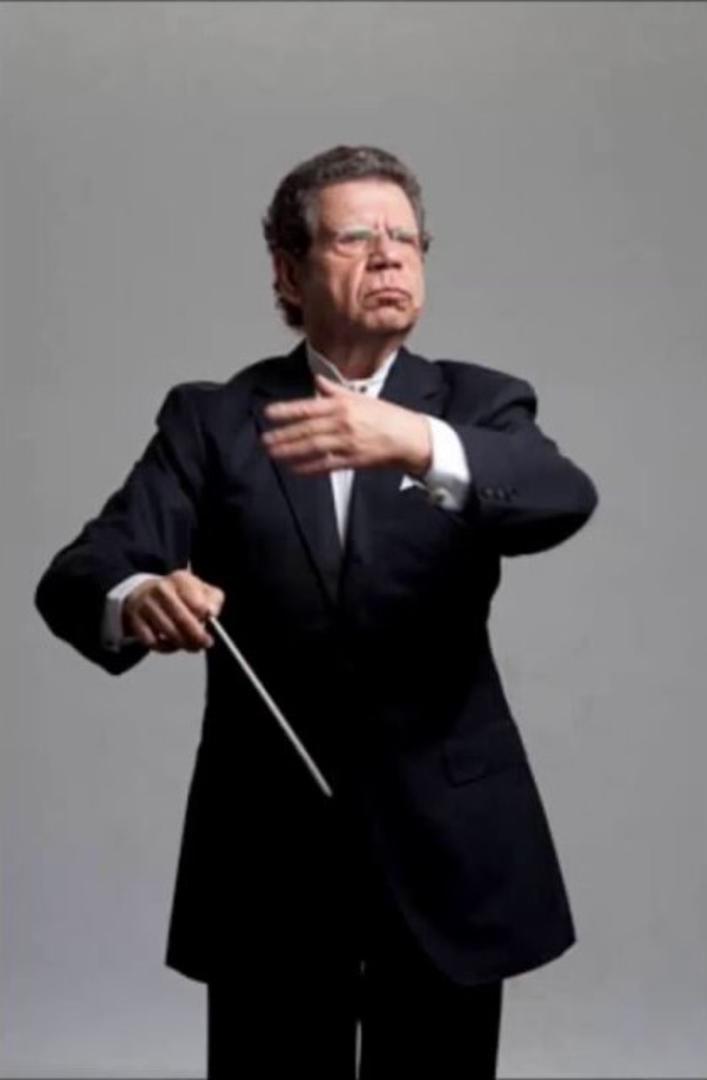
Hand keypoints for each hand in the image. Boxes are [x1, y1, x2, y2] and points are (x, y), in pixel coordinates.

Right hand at [123, 570, 224, 653]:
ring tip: (191, 646)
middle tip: (205, 643)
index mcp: (180, 579)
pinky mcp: (135, 621)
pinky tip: (172, 645)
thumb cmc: (178, 595)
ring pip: (168, 632)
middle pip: (182, 618)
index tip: (211, 623)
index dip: (206, 615)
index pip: (196, 600)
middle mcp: (161, 590)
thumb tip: (212, 613)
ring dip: (183, 643)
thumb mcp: (199, 589)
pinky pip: (152, 641)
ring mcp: (146, 605)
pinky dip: (164, 648)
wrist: (144, 592)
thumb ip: (213, 599)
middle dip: (196, 635)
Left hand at [261, 373, 431, 475]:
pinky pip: (325, 465)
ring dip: (290, 451)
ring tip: (273, 453)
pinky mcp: (353, 461)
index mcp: (344, 405)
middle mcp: (343, 423)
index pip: (308, 407)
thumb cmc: (387, 416)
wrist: (410, 438)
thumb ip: (336, 390)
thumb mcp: (362, 396)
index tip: (268, 413)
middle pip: (306, 430)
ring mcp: (347, 443)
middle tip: (264, 439)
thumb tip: (318, 379)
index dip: (286, 411)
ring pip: (312, 448)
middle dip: (283, 435)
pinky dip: (308, 468)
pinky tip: (294, 469)